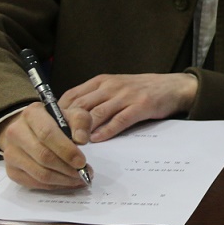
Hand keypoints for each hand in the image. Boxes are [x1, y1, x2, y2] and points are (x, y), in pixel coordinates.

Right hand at [0, 102, 92, 189]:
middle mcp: (15, 132)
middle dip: (67, 168)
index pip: (47, 134)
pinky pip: (33, 183)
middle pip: (43, 156)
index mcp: (31, 114)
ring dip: (63, 180)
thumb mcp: (72, 115)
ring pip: (39, 173)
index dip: (66, 150)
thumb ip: (81, 123)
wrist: (31, 130)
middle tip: (85, 173)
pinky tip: (67, 182)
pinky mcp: (11, 170)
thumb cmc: (57, 123)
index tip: (82, 162)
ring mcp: (10, 153)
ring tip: (79, 179)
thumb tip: (81, 140)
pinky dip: (53, 186)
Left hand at [59, 73, 198, 141]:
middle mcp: (111, 86)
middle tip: (58, 141)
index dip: (58, 112)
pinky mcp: (141, 106)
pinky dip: (106, 131)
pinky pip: (119, 120)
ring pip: (98, 113)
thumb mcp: (114, 88)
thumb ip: (95, 99)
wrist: (173, 86)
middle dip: (68, 124)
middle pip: (82, 105)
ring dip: (84, 129)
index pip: (72, 95)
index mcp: (101, 81)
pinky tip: (98, 140)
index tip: (50, 128)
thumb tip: (70, 118)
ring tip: (75, 143)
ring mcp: (126, 95)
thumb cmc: (140, 89)